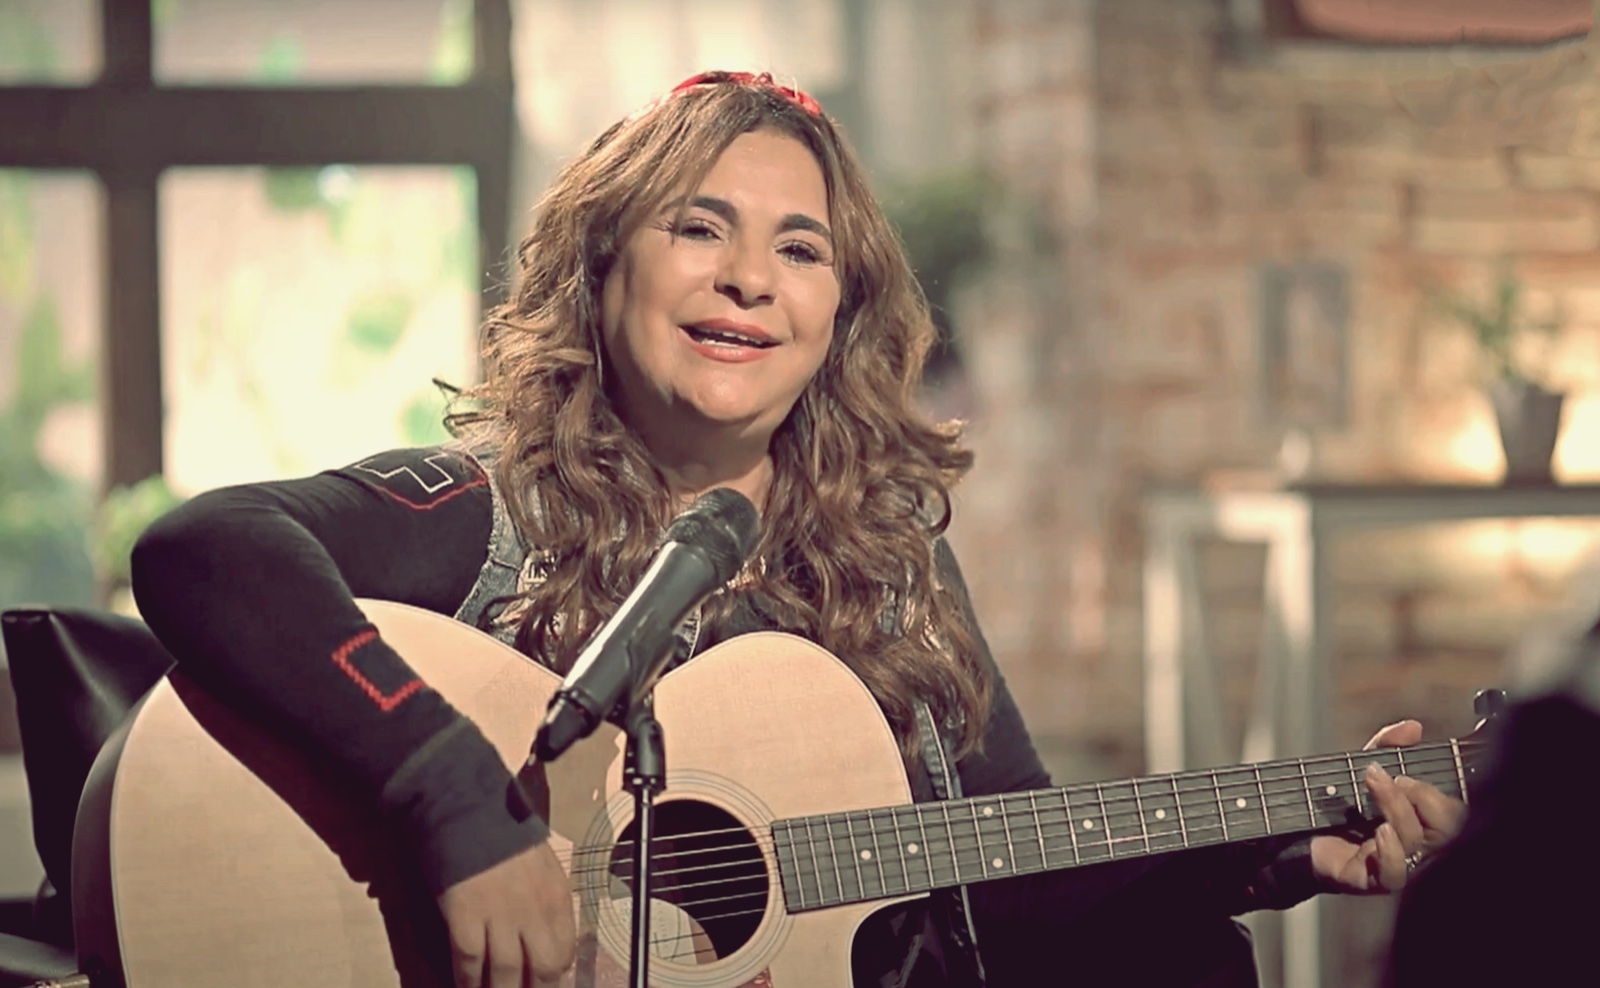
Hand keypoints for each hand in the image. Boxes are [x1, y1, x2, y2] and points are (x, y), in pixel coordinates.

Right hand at [437, 840, 576, 987]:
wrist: (469, 809)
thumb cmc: (506, 836)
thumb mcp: (542, 866)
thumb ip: (547, 903)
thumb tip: (544, 938)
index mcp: (557, 896)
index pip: (565, 952)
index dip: (554, 976)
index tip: (544, 983)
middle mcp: (534, 910)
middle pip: (542, 970)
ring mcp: (500, 915)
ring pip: (506, 973)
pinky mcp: (466, 916)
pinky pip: (469, 962)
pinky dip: (467, 981)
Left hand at [1309, 719, 1467, 894]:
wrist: (1299, 836)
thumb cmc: (1341, 807)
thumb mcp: (1363, 769)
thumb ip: (1387, 746)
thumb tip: (1413, 726)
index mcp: (1424, 823)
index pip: (1455, 813)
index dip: (1436, 792)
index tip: (1403, 774)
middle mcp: (1419, 847)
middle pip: (1447, 828)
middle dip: (1421, 796)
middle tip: (1392, 779)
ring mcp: (1400, 865)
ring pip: (1416, 841)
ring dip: (1396, 807)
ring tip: (1372, 786)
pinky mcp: (1374, 881)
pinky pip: (1395, 874)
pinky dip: (1390, 852)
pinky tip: (1379, 831)